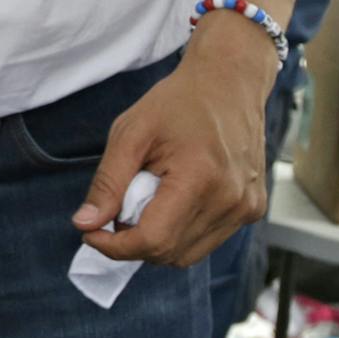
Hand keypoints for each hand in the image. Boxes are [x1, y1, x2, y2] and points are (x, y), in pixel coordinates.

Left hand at [74, 14, 274, 265]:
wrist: (228, 83)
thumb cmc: (176, 103)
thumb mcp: (130, 133)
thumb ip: (108, 182)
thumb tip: (85, 224)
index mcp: (201, 178)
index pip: (153, 240)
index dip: (115, 246)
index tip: (90, 233)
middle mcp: (231, 201)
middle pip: (170, 252)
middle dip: (132, 243)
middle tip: (113, 213)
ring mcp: (246, 208)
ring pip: (188, 253)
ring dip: (156, 241)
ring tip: (142, 203)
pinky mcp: (252, 209)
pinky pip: (207, 240)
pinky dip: (179, 233)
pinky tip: (167, 202)